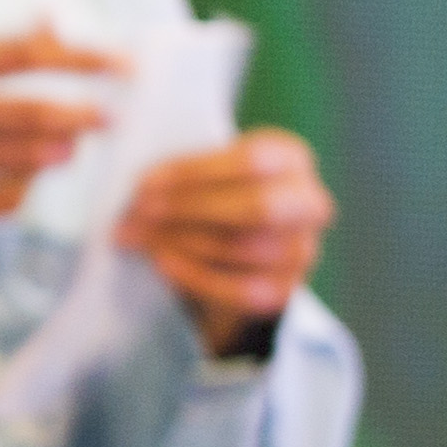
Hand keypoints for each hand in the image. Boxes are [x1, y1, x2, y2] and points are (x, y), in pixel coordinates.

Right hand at [0, 28, 114, 285]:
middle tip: (112, 114)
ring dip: (58, 149)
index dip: (81, 56)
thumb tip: (40, 34)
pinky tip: (22, 177)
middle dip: (84, 113)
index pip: (23, 53)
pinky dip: (21, 186)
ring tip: (71, 144)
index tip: (120, 62)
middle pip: (34, 112)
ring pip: (24, 157)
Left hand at [120, 127, 332, 353]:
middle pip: (257, 207)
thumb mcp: (203, 166)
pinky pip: (243, 289)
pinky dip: (197, 277)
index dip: (194, 173)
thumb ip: (181, 168)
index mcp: (290, 157)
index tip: (142, 183)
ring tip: (137, 236)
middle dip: (191, 209)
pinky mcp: (286, 289)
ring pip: (244, 248)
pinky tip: (161, 263)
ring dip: (182, 242)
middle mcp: (309, 203)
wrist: (233, 241)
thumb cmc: (210, 188)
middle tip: (138, 212)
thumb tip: (137, 185)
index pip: (252, 161)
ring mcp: (303, 249)